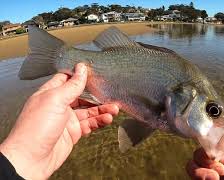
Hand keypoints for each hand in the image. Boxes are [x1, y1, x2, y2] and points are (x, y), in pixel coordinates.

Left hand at [0, 63, 118, 178]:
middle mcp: (58, 105)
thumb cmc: (35, 128)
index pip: (67, 79)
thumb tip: (81, 68)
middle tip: (110, 93)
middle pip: (81, 95)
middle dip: (96, 95)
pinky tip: (108, 119)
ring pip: (88, 111)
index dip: (81, 75)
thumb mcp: (55, 100)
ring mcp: (66, 120)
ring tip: (114, 108)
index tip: (95, 72)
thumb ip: (71, 85)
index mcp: (50, 93)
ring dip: (102, 109)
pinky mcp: (72, 133)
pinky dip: (100, 121)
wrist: (31, 159)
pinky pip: (89, 124)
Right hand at [186, 144, 223, 179]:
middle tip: (219, 173)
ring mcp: (212, 175)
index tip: (214, 157)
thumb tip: (215, 155)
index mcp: (223, 150)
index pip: (204, 144)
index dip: (204, 149)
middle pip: (196, 157)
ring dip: (198, 173)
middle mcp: (215, 162)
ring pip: (192, 169)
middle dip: (200, 163)